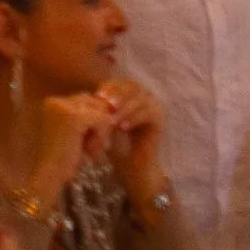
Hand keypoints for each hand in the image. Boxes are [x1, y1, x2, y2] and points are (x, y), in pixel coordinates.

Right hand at [29, 89, 116, 209]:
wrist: (49, 178)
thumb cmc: (63, 160)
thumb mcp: (75, 132)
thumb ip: (88, 116)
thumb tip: (112, 104)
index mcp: (52, 102)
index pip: (86, 100)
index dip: (94, 121)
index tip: (86, 142)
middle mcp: (56, 101)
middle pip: (95, 102)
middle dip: (99, 124)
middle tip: (90, 147)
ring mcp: (64, 107)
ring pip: (101, 109)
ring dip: (101, 131)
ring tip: (90, 149)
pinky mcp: (74, 118)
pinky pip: (103, 119)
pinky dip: (102, 136)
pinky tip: (91, 151)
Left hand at [96, 74, 167, 203]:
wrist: (132, 167)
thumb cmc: (115, 145)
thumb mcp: (106, 123)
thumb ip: (102, 108)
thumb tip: (89, 95)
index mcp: (132, 94)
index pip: (121, 82)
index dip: (110, 87)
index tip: (97, 96)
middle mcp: (145, 97)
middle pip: (132, 86)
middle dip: (117, 93)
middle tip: (106, 103)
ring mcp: (155, 106)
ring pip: (140, 99)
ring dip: (125, 107)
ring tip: (112, 119)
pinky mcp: (160, 119)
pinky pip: (149, 112)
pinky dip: (135, 118)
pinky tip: (123, 127)